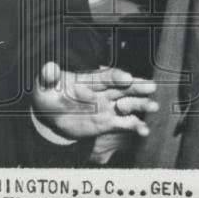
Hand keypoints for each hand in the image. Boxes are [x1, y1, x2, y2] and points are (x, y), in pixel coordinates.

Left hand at [33, 62, 157, 139]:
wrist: (50, 116)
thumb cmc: (49, 95)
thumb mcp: (45, 85)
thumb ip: (49, 77)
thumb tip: (49, 67)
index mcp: (89, 80)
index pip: (105, 76)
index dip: (116, 76)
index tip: (127, 77)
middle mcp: (103, 91)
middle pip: (123, 87)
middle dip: (137, 87)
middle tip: (151, 86)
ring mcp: (109, 106)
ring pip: (129, 104)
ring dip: (141, 105)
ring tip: (154, 107)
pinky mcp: (110, 122)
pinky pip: (125, 124)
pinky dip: (136, 126)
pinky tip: (144, 130)